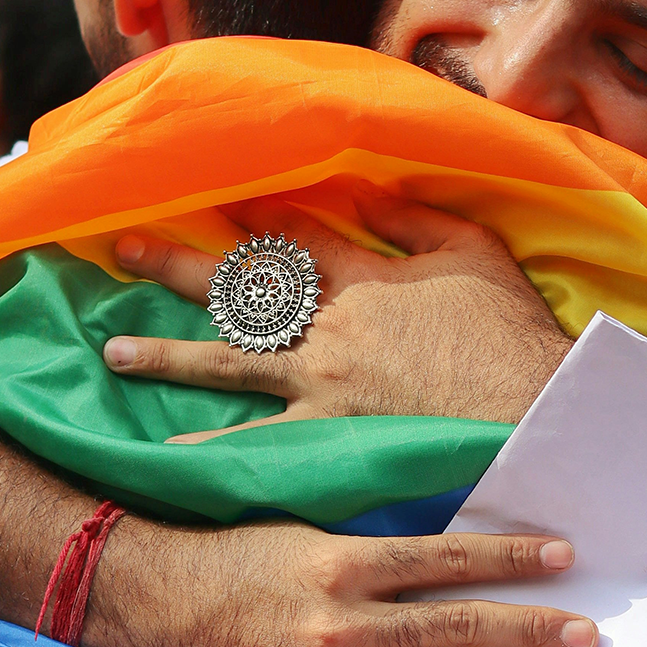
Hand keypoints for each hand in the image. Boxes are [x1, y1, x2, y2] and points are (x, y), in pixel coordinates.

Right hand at [88, 515, 597, 646]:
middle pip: (456, 623)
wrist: (147, 600)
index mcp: (346, 561)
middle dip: (528, 630)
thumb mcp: (301, 531)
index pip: (448, 557)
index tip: (563, 556)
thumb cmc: (225, 556)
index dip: (509, 557)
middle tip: (587, 637)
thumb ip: (368, 552)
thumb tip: (439, 560)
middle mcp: (346, 619)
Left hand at [101, 197, 571, 438]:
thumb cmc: (513, 334)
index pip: (296, 236)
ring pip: (229, 362)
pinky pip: (258, 441)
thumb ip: (418, 219)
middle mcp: (328, 327)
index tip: (219, 202)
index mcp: (364, 278)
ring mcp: (322, 384)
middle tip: (124, 249)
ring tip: (115, 352)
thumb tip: (367, 192)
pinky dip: (212, 449)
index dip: (256, 215)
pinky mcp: (328, 437)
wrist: (531, 411)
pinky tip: (166, 453)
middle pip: (240, 289)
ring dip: (168, 355)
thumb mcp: (477, 251)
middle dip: (178, 265)